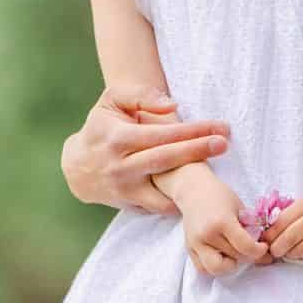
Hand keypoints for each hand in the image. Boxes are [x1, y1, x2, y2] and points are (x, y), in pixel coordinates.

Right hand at [60, 84, 229, 213]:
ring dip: (193, 187)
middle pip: (167, 161)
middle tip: (226, 143)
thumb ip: (141, 96)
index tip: (219, 127)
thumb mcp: (112, 101)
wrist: (76, 167)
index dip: (192, 131)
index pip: (161, 135)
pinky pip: (161, 207)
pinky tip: (204, 194)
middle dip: (199, 152)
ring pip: (165, 193)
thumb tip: (173, 105)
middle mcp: (121, 167)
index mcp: (118, 139)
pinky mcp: (131, 207)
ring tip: (220, 176)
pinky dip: (182, 202)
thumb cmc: (101, 126)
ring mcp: (126, 191)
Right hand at [172, 168, 270, 275]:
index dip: (259, 251)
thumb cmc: (220, 195)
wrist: (194, 190)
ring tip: (234, 253)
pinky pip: (203, 269)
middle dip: (246, 256)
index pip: (245, 246)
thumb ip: (251, 229)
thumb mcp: (240, 208)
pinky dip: (215, 267)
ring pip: (216, 269)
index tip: (263, 246)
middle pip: (233, 258)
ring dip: (229, 265)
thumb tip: (266, 253)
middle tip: (250, 249)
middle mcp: (206, 235)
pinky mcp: (189, 249)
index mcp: (222, 221)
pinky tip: (222, 255)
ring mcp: (195, 244)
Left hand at [262, 191, 302, 263]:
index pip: (279, 224)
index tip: (266, 242)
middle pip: (287, 239)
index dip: (269, 237)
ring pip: (298, 251)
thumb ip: (288, 216)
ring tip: (292, 250)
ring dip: (291, 254)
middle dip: (276, 249)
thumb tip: (266, 235)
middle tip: (275, 252)